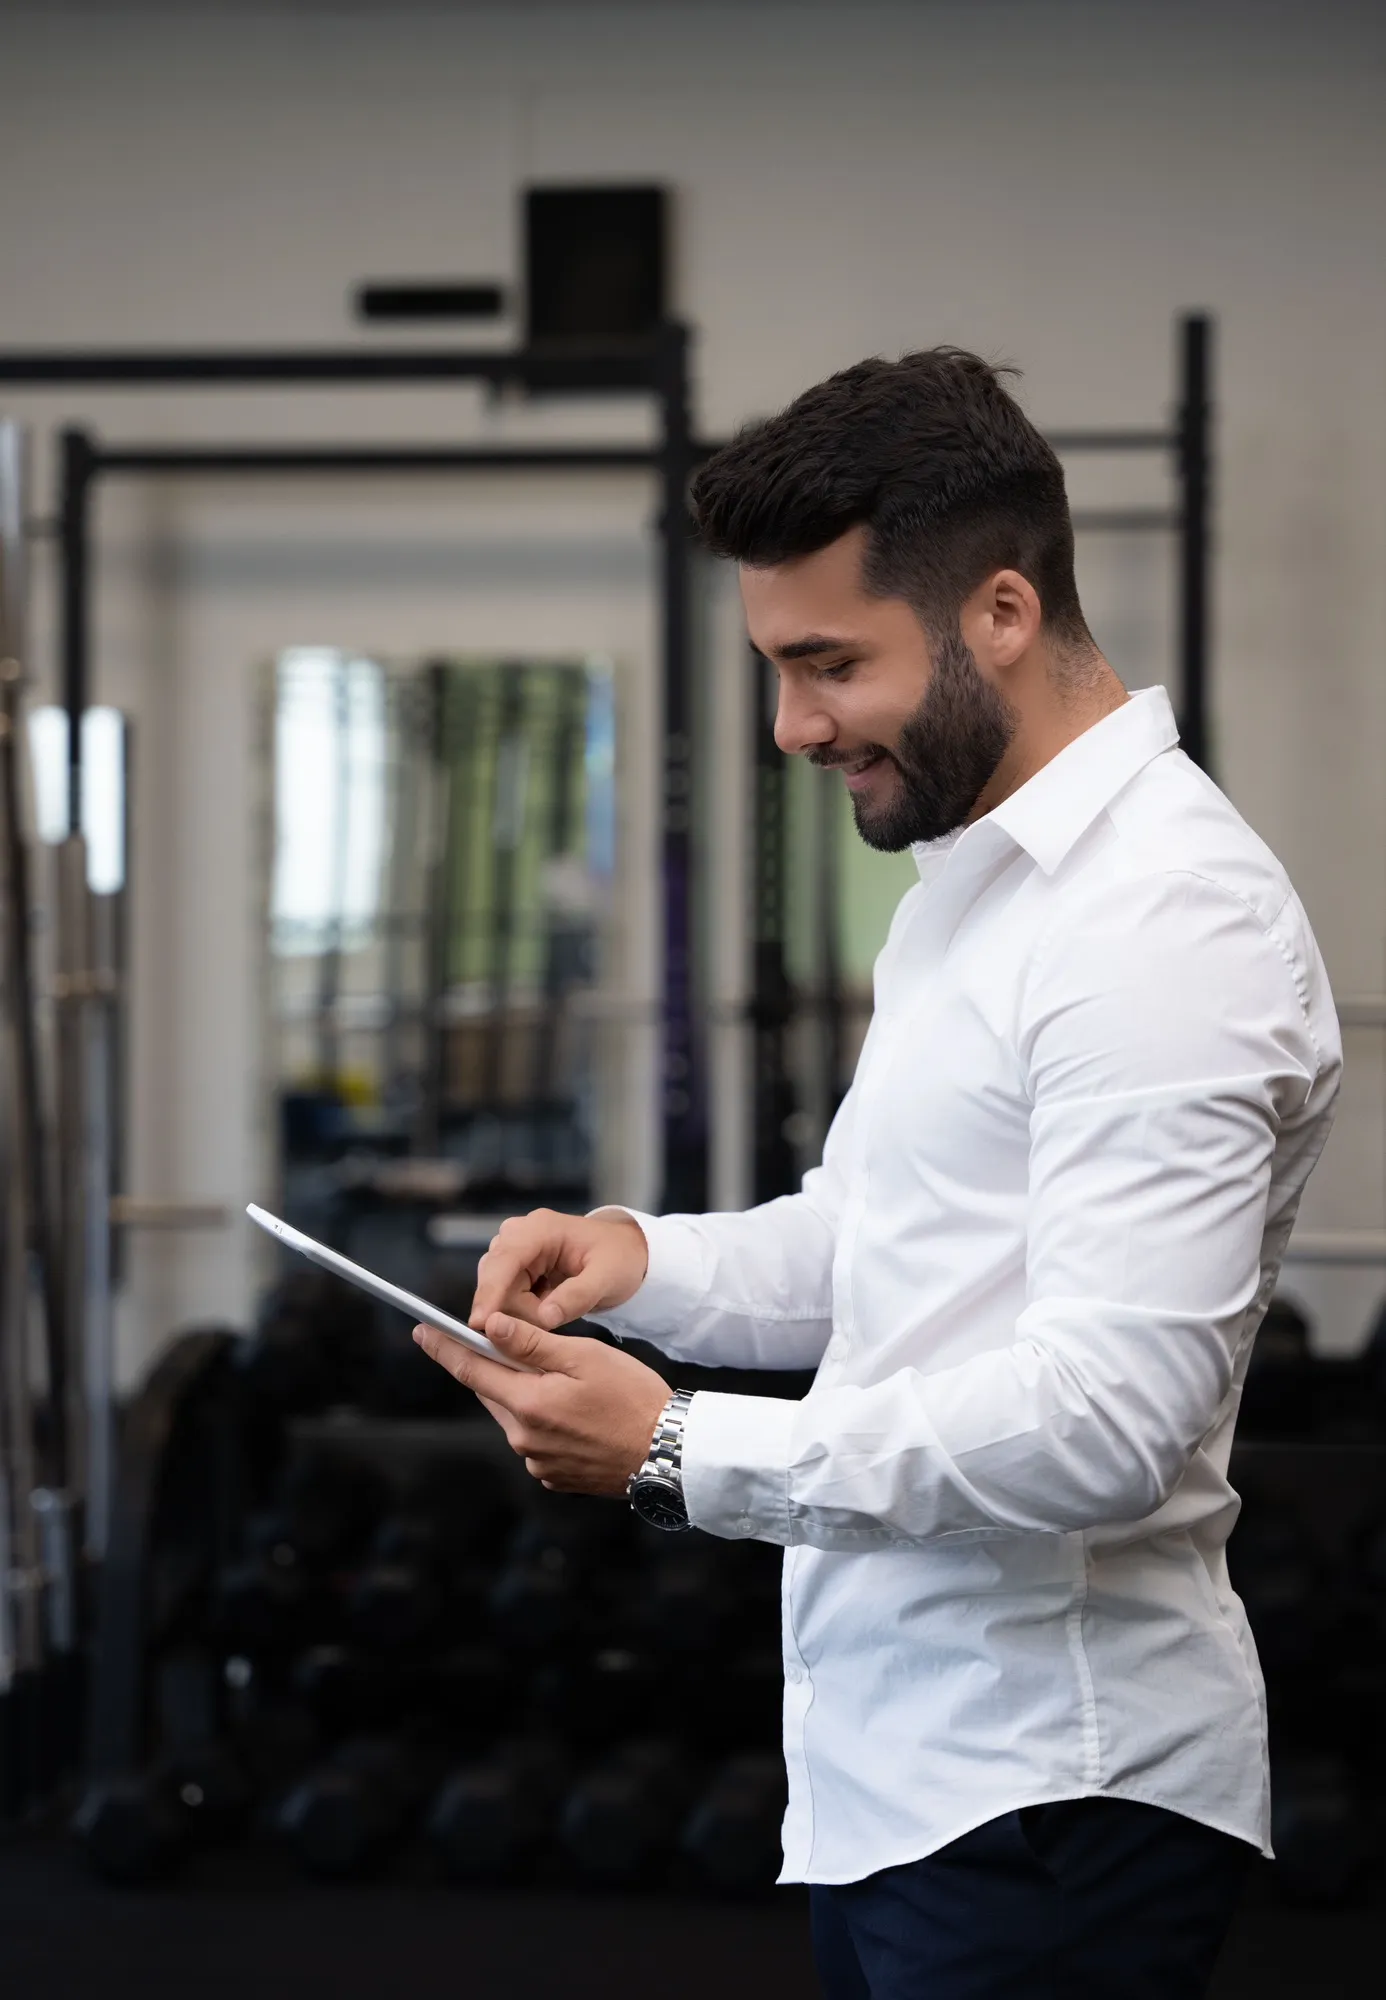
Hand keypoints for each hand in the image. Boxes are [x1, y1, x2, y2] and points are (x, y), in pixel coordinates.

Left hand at [412, 1312, 671, 1495]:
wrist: (668, 1453)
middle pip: (492, 1392)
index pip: (471, 1370)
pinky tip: (576, 1413)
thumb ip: (532, 1343)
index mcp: (529, 1404)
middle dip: (496, 1368)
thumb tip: (489, 1327)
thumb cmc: (633, 1398)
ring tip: (568, 1382)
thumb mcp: (584, 1357)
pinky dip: (544, 1421)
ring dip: (525, 1394)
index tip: (421, 1331)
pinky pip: (535, 1440)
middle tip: (512, 1345)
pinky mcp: (553, 1476)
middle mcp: (524, 1439)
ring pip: (515, 1415)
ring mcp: (538, 1461)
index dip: (444, 1348)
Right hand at [469, 1207, 648, 1331]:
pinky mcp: (515, 1265)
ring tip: (556, 1309)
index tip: (480, 1324)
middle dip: (516, 1308)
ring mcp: (514, 1248)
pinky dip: (523, 1308)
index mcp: (541, 1229)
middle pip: (494, 1278)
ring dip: (521, 1310)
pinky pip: (505, 1294)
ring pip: (497, 1290)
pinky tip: (547, 1306)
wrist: (626, 1252)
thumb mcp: (607, 1278)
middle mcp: (520, 1234)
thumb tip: (543, 1317)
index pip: (504, 1260)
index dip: (490, 1292)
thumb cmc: (619, 1259)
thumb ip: (576, 1297)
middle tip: (551, 1318)